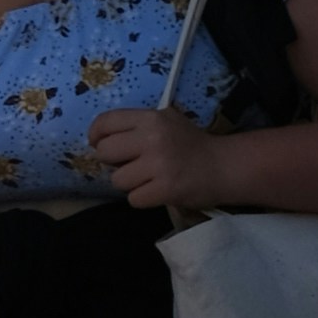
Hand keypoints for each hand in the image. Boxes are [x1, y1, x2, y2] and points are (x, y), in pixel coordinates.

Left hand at [84, 108, 235, 215]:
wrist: (222, 166)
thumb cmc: (191, 144)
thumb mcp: (167, 121)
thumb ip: (138, 127)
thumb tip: (103, 142)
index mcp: (152, 118)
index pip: (107, 121)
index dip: (96, 135)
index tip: (99, 144)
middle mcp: (153, 137)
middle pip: (105, 152)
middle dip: (113, 163)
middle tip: (131, 164)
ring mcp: (158, 164)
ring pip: (117, 180)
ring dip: (130, 184)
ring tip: (149, 178)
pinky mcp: (164, 189)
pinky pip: (133, 199)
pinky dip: (143, 198)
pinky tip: (158, 190)